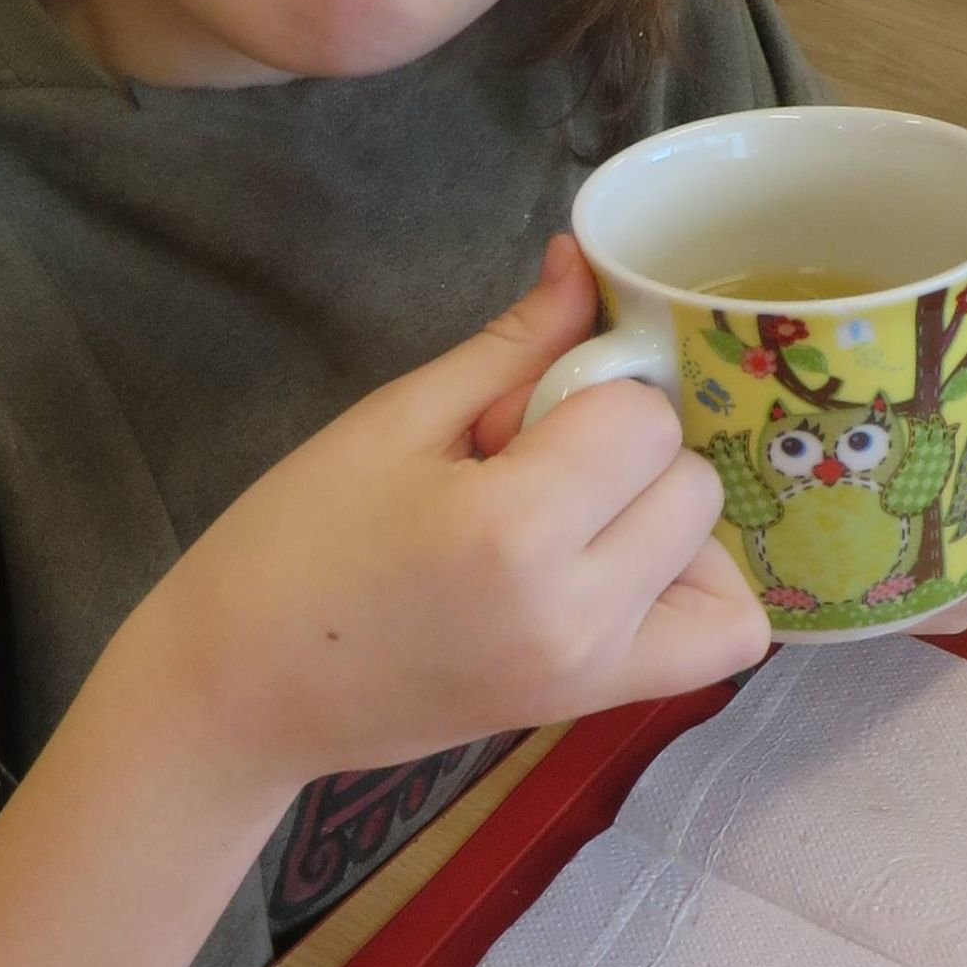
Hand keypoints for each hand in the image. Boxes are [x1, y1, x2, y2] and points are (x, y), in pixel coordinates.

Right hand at [155, 234, 769, 787]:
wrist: (242, 691)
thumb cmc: (295, 547)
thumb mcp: (395, 422)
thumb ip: (514, 346)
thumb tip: (587, 262)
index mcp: (513, 530)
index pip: (643, 416)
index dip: (591, 392)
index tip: (518, 416)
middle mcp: (576, 612)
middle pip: (692, 485)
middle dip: (630, 453)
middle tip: (537, 468)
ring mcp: (592, 671)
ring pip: (724, 561)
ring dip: (670, 520)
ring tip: (584, 518)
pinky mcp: (593, 704)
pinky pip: (719, 640)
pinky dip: (698, 592)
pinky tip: (627, 565)